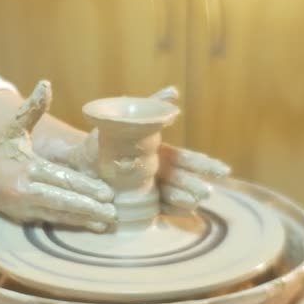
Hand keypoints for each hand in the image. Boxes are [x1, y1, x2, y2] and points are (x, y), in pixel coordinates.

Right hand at [0, 81, 115, 231]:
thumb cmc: (0, 151)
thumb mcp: (15, 128)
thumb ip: (32, 109)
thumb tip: (45, 85)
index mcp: (27, 167)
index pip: (61, 179)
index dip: (85, 187)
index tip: (106, 193)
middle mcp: (26, 190)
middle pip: (63, 201)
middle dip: (89, 208)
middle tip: (113, 213)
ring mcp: (25, 207)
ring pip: (59, 215)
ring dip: (84, 220)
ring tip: (106, 224)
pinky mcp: (24, 218)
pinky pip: (52, 222)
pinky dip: (72, 224)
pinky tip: (90, 227)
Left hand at [51, 86, 229, 211]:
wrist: (80, 163)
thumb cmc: (104, 141)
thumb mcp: (124, 122)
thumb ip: (149, 107)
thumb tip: (174, 92)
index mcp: (158, 153)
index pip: (186, 159)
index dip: (203, 165)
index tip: (222, 171)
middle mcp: (158, 173)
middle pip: (182, 179)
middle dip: (194, 184)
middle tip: (205, 191)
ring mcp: (150, 189)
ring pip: (173, 195)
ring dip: (184, 198)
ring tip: (193, 200)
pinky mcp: (139, 204)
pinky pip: (158, 209)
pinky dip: (171, 210)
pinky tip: (182, 212)